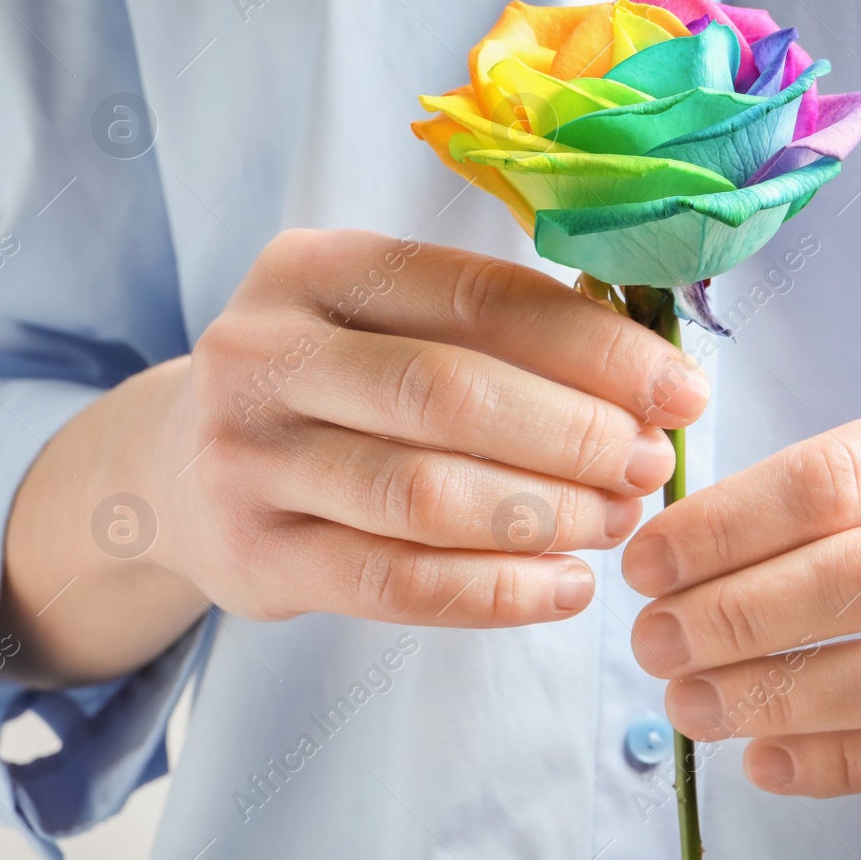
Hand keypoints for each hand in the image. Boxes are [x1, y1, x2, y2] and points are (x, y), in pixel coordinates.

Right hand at [1, 230, 708, 684]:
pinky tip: (566, 587)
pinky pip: (396, 584)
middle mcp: (265, 351)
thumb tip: (654, 385)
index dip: (597, 346)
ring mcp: (247, 457)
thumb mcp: (389, 322)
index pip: (481, 296)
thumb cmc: (334, 385)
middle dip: (576, 433)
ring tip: (618, 521)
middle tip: (651, 464)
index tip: (681, 390)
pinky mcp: (253, 557)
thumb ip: (501, 333)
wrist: (180, 469)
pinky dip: (497, 593)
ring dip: (546, 514)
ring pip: (424, 494)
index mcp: (317, 266)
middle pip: (451, 392)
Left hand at [621, 387, 860, 796]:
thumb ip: (853, 478)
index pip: (839, 476)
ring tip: (692, 703)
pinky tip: (769, 758)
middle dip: (737, 619)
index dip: (727, 526)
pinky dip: (846, 764)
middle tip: (654, 641)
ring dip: (779, 700)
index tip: (649, 560)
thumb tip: (692, 540)